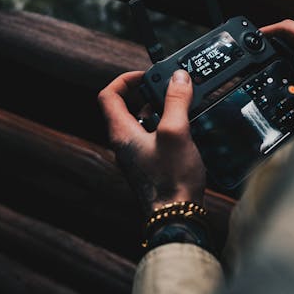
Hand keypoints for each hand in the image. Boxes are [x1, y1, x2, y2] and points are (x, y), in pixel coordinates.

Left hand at [98, 69, 205, 215]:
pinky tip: (184, 131)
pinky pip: (151, 138)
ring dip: (158, 111)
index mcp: (121, 133)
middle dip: (147, 94)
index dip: (125, 80)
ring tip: (179, 108)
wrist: (176, 218)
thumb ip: (176, 101)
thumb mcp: (175, 132)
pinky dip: (165, 128)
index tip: (146, 76)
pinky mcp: (149, 165)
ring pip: (141, 123)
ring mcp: (135, 156)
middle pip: (126, 108)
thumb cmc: (171, 179)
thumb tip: (178, 77)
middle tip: (168, 90)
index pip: (108, 96)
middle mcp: (123, 144)